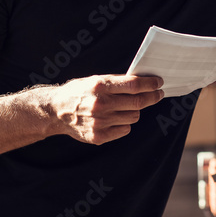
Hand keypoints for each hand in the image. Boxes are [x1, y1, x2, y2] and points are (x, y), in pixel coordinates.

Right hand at [48, 74, 163, 143]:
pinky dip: (124, 124)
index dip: (150, 84)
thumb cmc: (79, 92)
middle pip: (138, 102)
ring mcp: (99, 122)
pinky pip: (125, 130)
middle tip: (158, 94)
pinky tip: (114, 118)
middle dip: (153, 97)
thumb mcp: (95, 80)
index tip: (159, 83)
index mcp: (99, 86)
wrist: (56, 111)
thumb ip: (117, 82)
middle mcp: (100, 104)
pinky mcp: (99, 136)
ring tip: (124, 107)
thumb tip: (144, 81)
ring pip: (134, 116)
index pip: (134, 85)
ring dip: (134, 110)